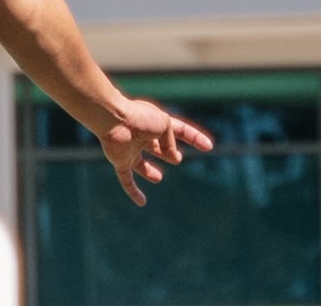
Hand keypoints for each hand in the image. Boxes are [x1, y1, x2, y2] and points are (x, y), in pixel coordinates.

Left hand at [94, 98, 214, 206]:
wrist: (112, 121)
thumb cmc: (139, 118)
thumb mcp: (165, 125)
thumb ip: (171, 142)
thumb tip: (174, 159)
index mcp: (155, 122)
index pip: (180, 130)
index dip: (195, 138)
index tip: (209, 146)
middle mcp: (142, 136)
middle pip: (158, 146)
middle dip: (167, 152)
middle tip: (177, 159)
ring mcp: (130, 149)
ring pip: (140, 164)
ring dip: (149, 171)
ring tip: (158, 178)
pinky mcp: (120, 161)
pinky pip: (126, 179)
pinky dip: (133, 190)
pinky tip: (142, 203)